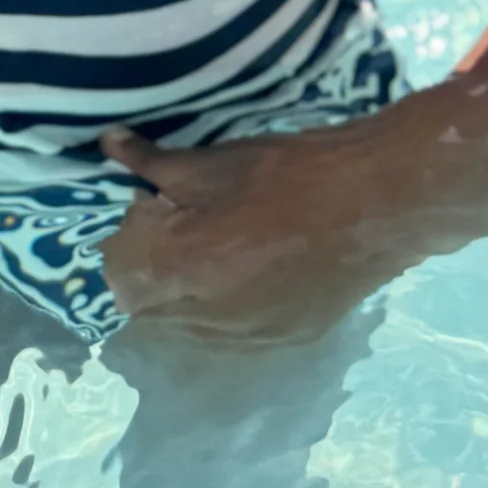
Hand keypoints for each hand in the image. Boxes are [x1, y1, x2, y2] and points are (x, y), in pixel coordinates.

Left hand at [101, 81, 487, 346]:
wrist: (379, 202)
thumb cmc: (292, 171)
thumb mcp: (216, 160)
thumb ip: (154, 163)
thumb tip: (108, 146)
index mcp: (186, 267)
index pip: (118, 275)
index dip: (127, 239)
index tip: (152, 205)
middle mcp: (210, 317)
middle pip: (149, 306)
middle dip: (153, 267)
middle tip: (184, 221)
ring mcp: (249, 337)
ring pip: (187, 326)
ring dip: (185, 290)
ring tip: (219, 241)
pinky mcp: (284, 340)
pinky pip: (230, 333)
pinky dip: (224, 306)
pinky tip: (250, 265)